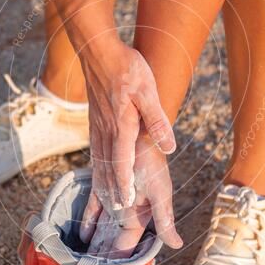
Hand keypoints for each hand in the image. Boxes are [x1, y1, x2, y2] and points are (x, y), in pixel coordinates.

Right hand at [80, 40, 175, 210]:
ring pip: (99, 161)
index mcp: (121, 125)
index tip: (125, 203)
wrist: (99, 51)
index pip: (122, 161)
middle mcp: (106, 130)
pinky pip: (94, 151)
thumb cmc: (126, 68)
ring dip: (103, 183)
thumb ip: (158, 119)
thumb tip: (169, 146)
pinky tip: (98, 175)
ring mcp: (97, 127)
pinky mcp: (94, 122)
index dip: (124, 183)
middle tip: (116, 213)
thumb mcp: (148, 90)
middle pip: (108, 167)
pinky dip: (96, 168)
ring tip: (106, 203)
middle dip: (112, 191)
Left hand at [82, 134, 182, 257]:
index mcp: (141, 216)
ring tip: (82, 259)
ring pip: (101, 228)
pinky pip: (92, 210)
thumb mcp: (160, 191)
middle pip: (111, 240)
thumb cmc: (152, 162)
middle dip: (101, 256)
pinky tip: (81, 236)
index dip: (116, 260)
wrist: (139, 133)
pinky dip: (86, 223)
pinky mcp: (101, 188)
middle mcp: (127, 212)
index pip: (126, 245)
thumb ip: (165, 219)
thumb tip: (178, 245)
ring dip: (93, 243)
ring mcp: (113, 200)